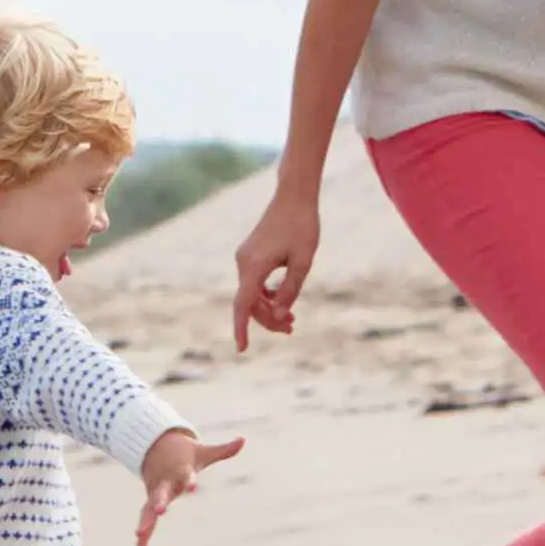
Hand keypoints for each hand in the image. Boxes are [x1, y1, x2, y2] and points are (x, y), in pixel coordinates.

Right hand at [135, 427, 242, 545]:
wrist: (154, 446)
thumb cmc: (184, 454)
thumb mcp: (203, 452)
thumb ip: (223, 450)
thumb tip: (243, 440)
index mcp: (180, 471)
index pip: (186, 476)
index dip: (190, 481)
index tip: (193, 488)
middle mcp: (165, 483)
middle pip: (162, 493)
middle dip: (160, 501)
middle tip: (160, 511)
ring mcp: (155, 492)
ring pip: (149, 509)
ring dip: (145, 522)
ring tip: (138, 535)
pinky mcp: (150, 502)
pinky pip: (146, 520)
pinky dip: (144, 537)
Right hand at [231, 180, 322, 350]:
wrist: (294, 196)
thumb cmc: (302, 227)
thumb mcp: (303, 263)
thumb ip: (289, 290)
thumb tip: (280, 315)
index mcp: (254, 266)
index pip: (243, 305)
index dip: (241, 328)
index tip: (242, 349)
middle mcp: (243, 263)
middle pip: (249, 303)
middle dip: (268, 319)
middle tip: (291, 329)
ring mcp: (245, 258)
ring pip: (251, 293)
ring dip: (269, 308)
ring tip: (291, 321)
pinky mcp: (250, 254)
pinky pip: (253, 282)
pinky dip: (266, 295)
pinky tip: (283, 299)